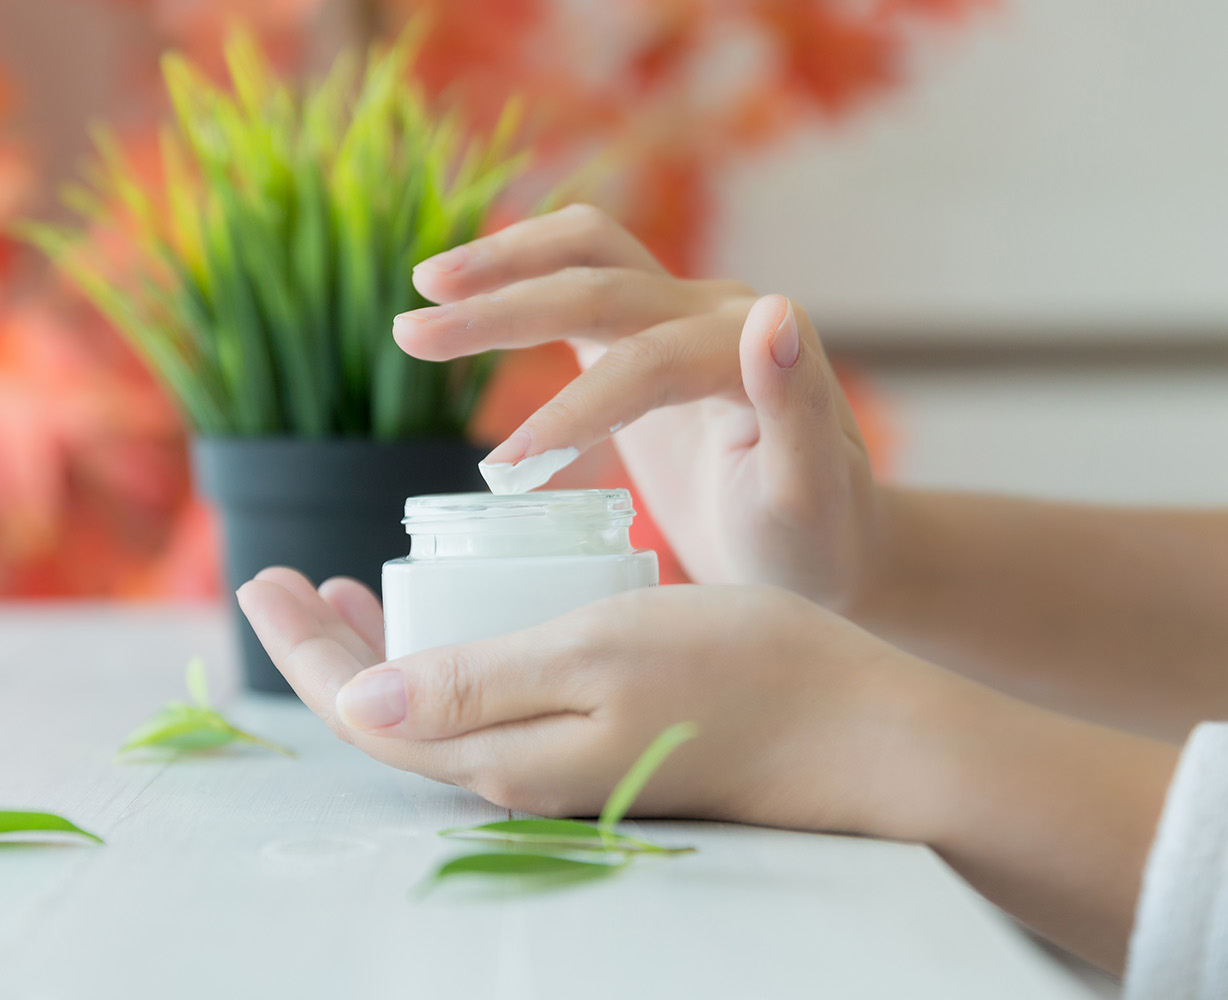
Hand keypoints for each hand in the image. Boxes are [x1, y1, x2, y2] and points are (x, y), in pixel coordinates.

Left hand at [236, 567, 942, 836]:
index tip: (258, 577)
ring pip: (434, 711)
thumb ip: (474, 685)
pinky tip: (456, 619)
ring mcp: (557, 764)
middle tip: (287, 577)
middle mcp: (517, 773)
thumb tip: (355, 707)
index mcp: (500, 754)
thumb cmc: (736, 673)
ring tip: (348, 590)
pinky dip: (447, 658)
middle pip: (385, 717)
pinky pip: (488, 704)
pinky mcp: (596, 746)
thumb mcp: (593, 654)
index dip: (301, 649)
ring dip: (382, 653)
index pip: (361, 711)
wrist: (856, 728)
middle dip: (327, 650)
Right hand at [397, 204, 883, 609]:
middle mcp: (717, 312)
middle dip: (501, 309)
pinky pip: (579, 282)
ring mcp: (680, 313)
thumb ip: (796, 406)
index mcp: (752, 353)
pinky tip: (464, 297)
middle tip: (410, 334)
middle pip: (598, 283)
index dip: (569, 410)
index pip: (643, 363)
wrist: (825, 543)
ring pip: (585, 255)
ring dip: (504, 264)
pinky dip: (522, 278)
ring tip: (424, 289)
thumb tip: (776, 306)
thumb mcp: (811, 496)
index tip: (501, 470)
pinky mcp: (647, 334)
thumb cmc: (814, 540)